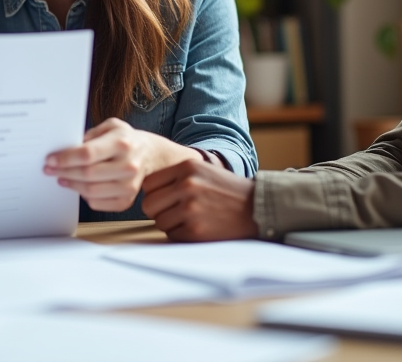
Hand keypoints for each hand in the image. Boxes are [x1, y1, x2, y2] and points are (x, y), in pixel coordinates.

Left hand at [44, 118, 198, 212]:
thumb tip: (65, 149)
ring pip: (91, 191)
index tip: (50, 160)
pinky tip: (78, 186)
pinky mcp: (127, 200)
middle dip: (64, 172)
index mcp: (122, 143)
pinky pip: (98, 203)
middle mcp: (128, 165)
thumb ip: (89, 136)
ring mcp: (130, 185)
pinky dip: (84, 196)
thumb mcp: (110, 126)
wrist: (149, 153)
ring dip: (71, 185)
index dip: (65, 159)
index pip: (88, 154)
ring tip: (61, 178)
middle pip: (87, 174)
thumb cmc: (124, 139)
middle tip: (49, 170)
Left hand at [141, 159, 257, 241]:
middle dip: (158, 211)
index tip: (165, 198)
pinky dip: (181, 234)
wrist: (257, 207)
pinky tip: (198, 227)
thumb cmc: (226, 190)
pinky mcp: (196, 230)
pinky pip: (172, 235)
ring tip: (191, 218)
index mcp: (186, 167)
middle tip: (175, 211)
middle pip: (149, 204)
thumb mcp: (201, 170)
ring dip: (171, 224)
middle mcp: (187, 185)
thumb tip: (144, 190)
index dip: (154, 193)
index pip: (149, 183)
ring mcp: (191, 208)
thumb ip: (175, 176)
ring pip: (159, 222)